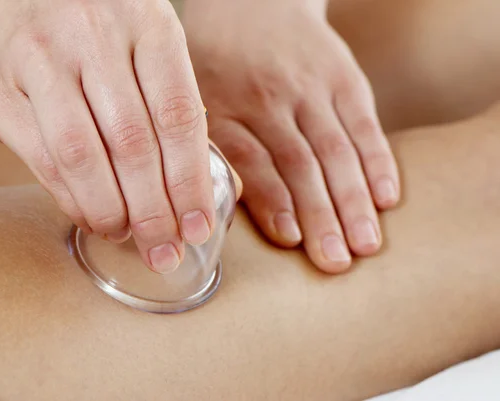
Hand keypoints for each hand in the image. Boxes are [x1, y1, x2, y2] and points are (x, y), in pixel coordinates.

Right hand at [0, 0, 214, 272]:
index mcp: (146, 22)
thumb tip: (201, 180)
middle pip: (135, 144)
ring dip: (112, 210)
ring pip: (87, 156)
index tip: (198, 227)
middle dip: (155, 211)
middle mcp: (95, 35)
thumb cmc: (77, 31)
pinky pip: (43, 158)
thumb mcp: (133, 42)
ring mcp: (42, 58)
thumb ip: (166, 100)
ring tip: (126, 236)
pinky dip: (73, 199)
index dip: (191, 182)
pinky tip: (90, 217)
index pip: (180, 116)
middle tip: (165, 251)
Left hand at [183, 0, 399, 272]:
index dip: (272, 200)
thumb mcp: (189, 95)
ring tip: (366, 243)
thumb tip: (200, 213)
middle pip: (299, 162)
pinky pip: (364, 123)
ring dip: (353, 199)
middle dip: (320, 214)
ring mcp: (308, 86)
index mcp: (220, 104)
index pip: (251, 158)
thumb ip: (199, 147)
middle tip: (336, 261)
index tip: (291, 238)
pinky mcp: (342, 77)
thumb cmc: (213, 60)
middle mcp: (266, 96)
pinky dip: (377, 161)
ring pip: (335, 149)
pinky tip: (387, 197)